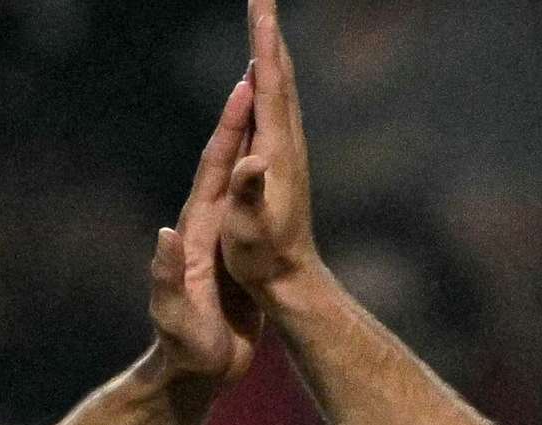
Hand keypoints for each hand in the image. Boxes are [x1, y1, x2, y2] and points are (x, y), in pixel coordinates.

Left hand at [148, 68, 261, 388]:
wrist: (193, 375)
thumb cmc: (184, 350)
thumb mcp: (176, 316)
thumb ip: (167, 277)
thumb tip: (165, 234)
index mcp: (197, 231)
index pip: (214, 169)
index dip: (228, 129)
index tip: (243, 86)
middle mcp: (207, 226)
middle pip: (226, 160)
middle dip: (241, 116)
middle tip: (259, 70)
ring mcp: (223, 239)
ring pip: (240, 178)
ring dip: (254, 138)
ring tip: (270, 102)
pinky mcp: (237, 255)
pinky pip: (252, 204)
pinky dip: (262, 176)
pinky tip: (273, 163)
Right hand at [219, 0, 323, 297]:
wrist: (292, 281)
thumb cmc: (263, 258)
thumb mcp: (250, 229)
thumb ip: (249, 192)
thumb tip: (252, 161)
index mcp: (275, 149)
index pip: (269, 83)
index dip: (263, 42)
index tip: (260, 3)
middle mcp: (287, 142)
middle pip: (279, 75)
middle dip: (268, 33)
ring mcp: (288, 151)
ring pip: (281, 88)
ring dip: (272, 52)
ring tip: (263, 24)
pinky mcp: (283, 162)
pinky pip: (276, 107)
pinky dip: (270, 80)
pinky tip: (264, 77)